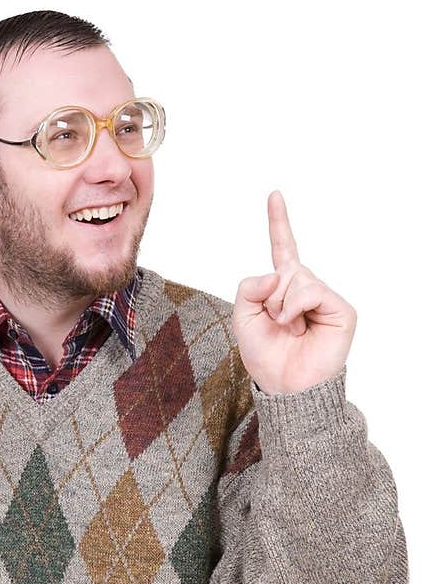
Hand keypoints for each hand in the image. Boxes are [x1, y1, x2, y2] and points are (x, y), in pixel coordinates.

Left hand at [232, 191, 356, 394]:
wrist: (285, 387)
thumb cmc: (267, 358)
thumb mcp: (243, 319)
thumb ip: (247, 289)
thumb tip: (275, 273)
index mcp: (283, 290)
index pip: (283, 250)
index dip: (279, 223)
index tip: (275, 196)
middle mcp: (306, 289)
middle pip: (283, 269)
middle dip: (269, 297)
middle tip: (276, 324)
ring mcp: (325, 298)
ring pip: (295, 278)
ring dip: (281, 305)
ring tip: (288, 328)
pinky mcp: (340, 309)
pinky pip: (310, 290)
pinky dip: (296, 306)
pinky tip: (297, 325)